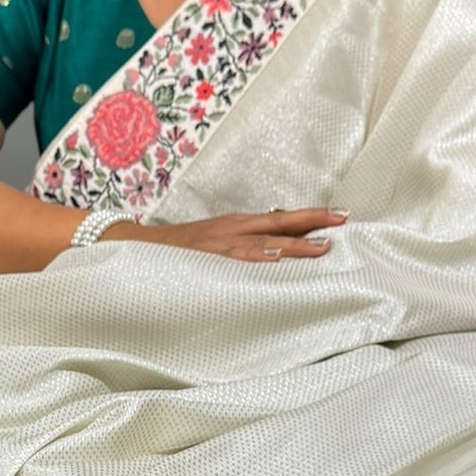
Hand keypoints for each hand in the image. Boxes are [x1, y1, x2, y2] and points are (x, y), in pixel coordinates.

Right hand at [106, 208, 347, 260]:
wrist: (131, 247)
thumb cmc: (178, 253)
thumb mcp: (215, 247)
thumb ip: (244, 251)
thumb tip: (276, 257)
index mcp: (236, 227)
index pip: (280, 220)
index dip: (310, 217)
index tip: (341, 216)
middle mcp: (231, 230)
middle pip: (278, 223)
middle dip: (312, 221)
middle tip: (344, 220)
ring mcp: (218, 244)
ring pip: (262, 242)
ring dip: (292, 244)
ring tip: (321, 247)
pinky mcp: (203, 258)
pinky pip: (232, 259)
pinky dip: (254, 258)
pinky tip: (273, 259)